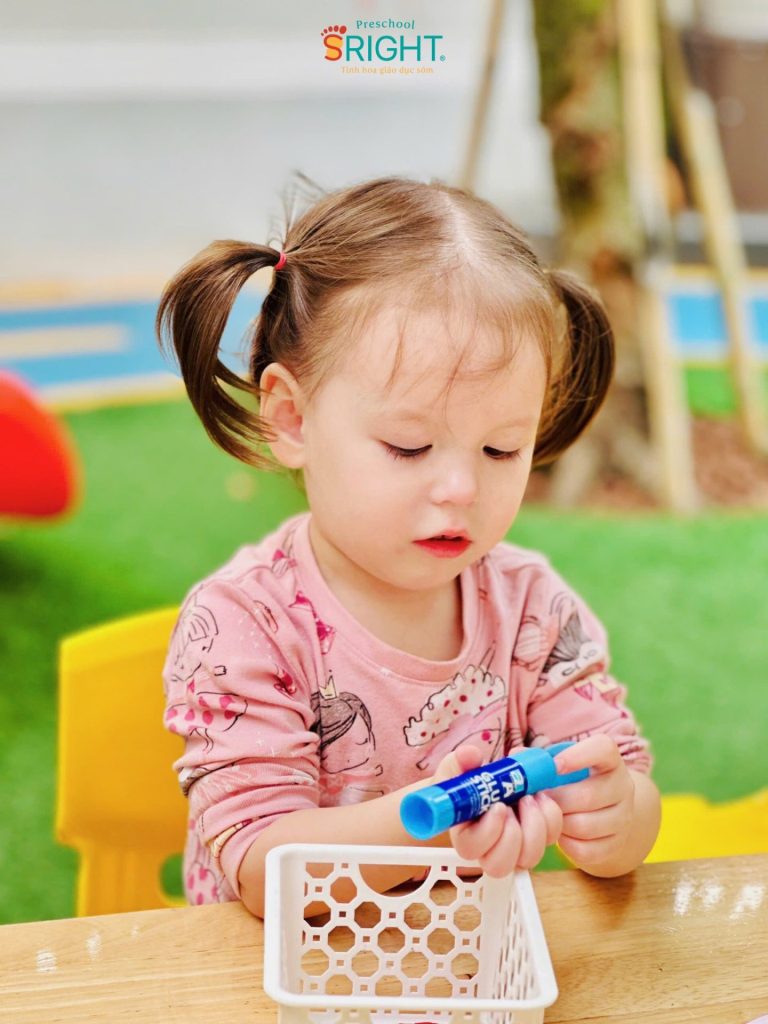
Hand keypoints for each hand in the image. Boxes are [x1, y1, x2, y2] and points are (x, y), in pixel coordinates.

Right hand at [432, 745, 562, 877]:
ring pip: (529, 858)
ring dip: (535, 826)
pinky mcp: (536, 839)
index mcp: (465, 835)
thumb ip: (461, 761)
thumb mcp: (459, 766)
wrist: (488, 780)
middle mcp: (488, 850)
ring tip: (530, 798)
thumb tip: (470, 754)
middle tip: (517, 804)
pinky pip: (550, 839)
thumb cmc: (467, 779)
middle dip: (513, 836)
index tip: (499, 806)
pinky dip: (551, 818)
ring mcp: (514, 848)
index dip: (488, 832)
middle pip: (500, 866)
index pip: (471, 849)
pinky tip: (541, 797)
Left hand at [547, 734, 635, 868]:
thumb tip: (516, 757)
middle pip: (587, 796)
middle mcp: (623, 787)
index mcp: (609, 760)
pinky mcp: (617, 845)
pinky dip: (566, 845)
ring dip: (558, 824)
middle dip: (555, 800)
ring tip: (548, 817)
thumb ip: (538, 759)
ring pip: (584, 826)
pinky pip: (585, 850)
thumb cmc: (574, 781)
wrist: (605, 812)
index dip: (578, 756)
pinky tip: (561, 834)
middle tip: (537, 800)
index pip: (603, 749)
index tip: (554, 765)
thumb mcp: (562, 764)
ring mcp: (623, 818)